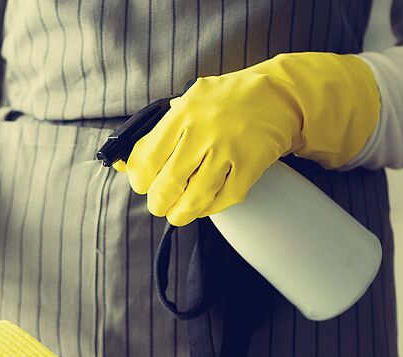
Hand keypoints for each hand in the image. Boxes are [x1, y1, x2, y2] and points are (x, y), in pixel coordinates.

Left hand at [120, 52, 379, 225]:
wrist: (276, 95)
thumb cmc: (224, 103)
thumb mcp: (187, 104)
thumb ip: (158, 133)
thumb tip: (126, 165)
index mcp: (182, 113)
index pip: (148, 159)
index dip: (141, 180)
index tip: (142, 186)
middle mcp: (204, 130)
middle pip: (168, 183)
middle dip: (159, 203)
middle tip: (159, 206)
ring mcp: (229, 149)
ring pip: (195, 197)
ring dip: (181, 213)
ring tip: (177, 214)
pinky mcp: (251, 165)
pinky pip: (224, 199)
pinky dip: (209, 208)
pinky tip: (203, 207)